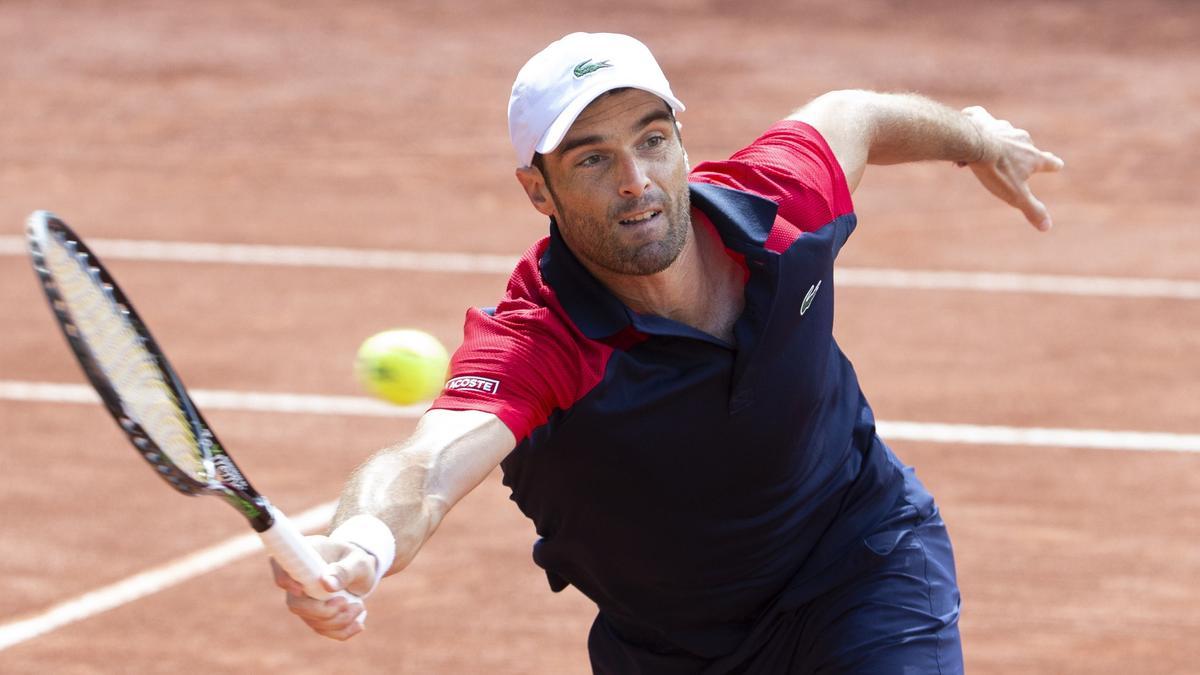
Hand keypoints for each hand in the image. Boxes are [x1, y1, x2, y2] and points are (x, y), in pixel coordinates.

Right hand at [271, 535, 377, 640]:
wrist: (361, 571)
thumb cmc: (356, 559)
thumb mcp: (357, 561)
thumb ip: (344, 570)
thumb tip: (327, 583)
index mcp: (303, 557)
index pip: (282, 569)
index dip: (286, 581)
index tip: (300, 590)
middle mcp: (297, 580)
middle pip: (296, 603)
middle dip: (323, 611)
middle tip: (346, 603)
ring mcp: (303, 599)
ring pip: (310, 619)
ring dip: (338, 620)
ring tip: (359, 606)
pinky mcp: (313, 614)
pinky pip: (322, 629)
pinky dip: (341, 631)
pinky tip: (358, 624)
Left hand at [960, 106, 1064, 230]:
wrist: (975, 145)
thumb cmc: (997, 171)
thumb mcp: (1016, 196)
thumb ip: (1032, 210)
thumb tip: (1047, 227)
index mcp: (1032, 157)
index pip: (1050, 162)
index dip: (1053, 165)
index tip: (1057, 165)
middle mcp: (1022, 140)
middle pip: (1026, 147)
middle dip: (1019, 156)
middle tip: (1007, 167)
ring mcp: (1003, 128)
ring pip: (1002, 136)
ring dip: (994, 146)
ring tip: (980, 157)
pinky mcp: (984, 119)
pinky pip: (981, 118)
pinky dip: (976, 124)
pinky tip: (967, 129)